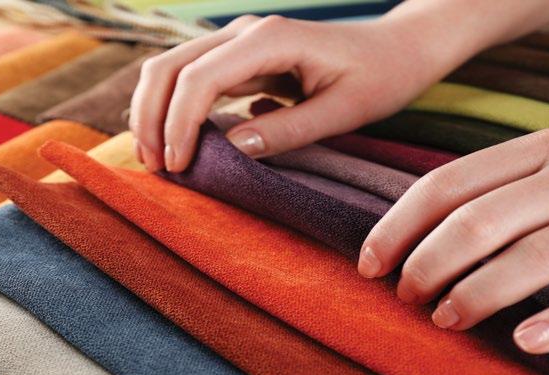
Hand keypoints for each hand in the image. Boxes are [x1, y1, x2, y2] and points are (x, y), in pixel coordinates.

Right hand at [129, 14, 447, 171]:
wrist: (397, 49)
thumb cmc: (380, 78)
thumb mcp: (343, 112)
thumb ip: (288, 130)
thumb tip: (233, 149)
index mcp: (271, 39)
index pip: (200, 78)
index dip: (180, 124)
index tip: (180, 169)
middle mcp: (246, 32)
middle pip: (170, 66)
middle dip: (152, 117)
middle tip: (157, 169)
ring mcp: (239, 41)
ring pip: (172, 68)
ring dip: (154, 112)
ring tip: (157, 160)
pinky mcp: (240, 57)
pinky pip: (191, 77)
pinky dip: (172, 108)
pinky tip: (174, 141)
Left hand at [358, 128, 548, 353]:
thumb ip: (492, 194)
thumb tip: (408, 241)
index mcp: (540, 149)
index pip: (445, 184)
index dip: (397, 228)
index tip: (368, 267)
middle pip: (478, 221)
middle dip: (428, 264)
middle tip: (407, 298)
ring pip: (535, 255)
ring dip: (479, 293)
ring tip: (446, 320)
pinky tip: (527, 342)